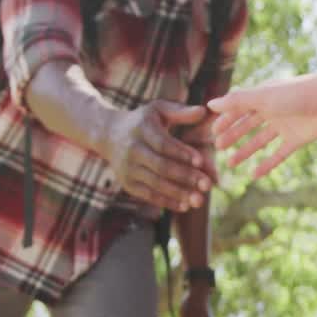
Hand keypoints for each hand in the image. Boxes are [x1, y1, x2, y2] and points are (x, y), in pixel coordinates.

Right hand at [98, 100, 217, 210]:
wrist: (109, 135)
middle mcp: (132, 149)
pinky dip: (167, 202)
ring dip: (179, 193)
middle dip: (186, 177)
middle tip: (207, 185)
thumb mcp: (158, 110)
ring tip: (199, 200)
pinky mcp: (127, 183)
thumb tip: (204, 111)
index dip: (182, 153)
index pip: (163, 144)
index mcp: (142, 129)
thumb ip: (181, 112)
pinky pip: (149, 195)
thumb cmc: (142, 121)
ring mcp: (128, 169)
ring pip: (156, 184)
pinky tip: (185, 206)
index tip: (201, 161)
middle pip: (161, 167)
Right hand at [208, 72, 316, 178]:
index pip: (239, 109)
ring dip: (245, 152)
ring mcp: (284, 126)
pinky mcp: (296, 139)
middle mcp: (272, 111)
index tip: (212, 133)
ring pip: (260, 141)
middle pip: (248, 126)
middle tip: (218, 149)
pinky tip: (254, 174)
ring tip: (230, 164)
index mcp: (263, 97)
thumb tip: (210, 105)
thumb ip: (236, 102)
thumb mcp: (262, 97)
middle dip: (233, 136)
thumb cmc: (295, 94)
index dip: (225, 120)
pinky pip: (278, 154)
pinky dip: (267, 164)